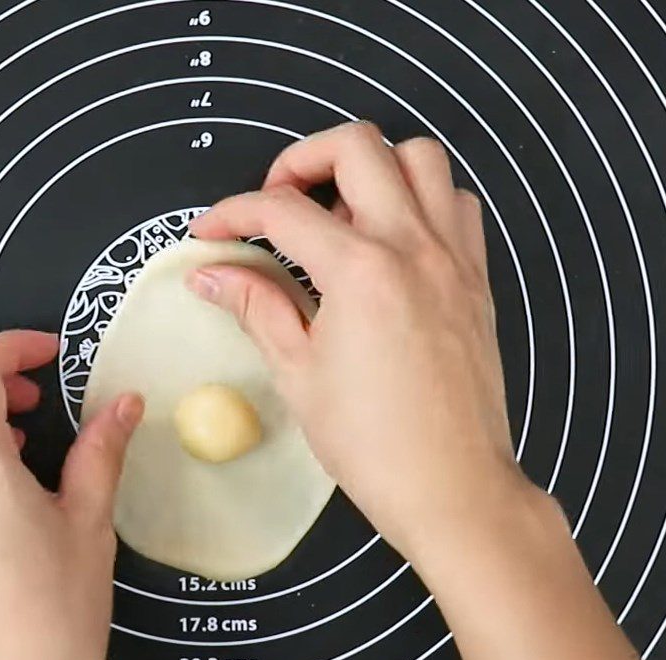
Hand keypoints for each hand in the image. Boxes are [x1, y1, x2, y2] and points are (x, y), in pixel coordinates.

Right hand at [189, 122, 527, 560]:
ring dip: (371, 168)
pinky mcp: (476, 279)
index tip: (211, 232)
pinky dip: (422, 200)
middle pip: (357, 145)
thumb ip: (256, 307)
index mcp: (361, 270)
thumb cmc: (372, 443)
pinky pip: (457, 205)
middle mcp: (414, 246)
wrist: (451, 486)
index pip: (282, 210)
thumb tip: (212, 275)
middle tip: (276, 202)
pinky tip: (393, 242)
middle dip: (301, 159)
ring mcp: (453, 257)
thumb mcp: (298, 373)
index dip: (233, 213)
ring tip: (340, 216)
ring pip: (420, 158)